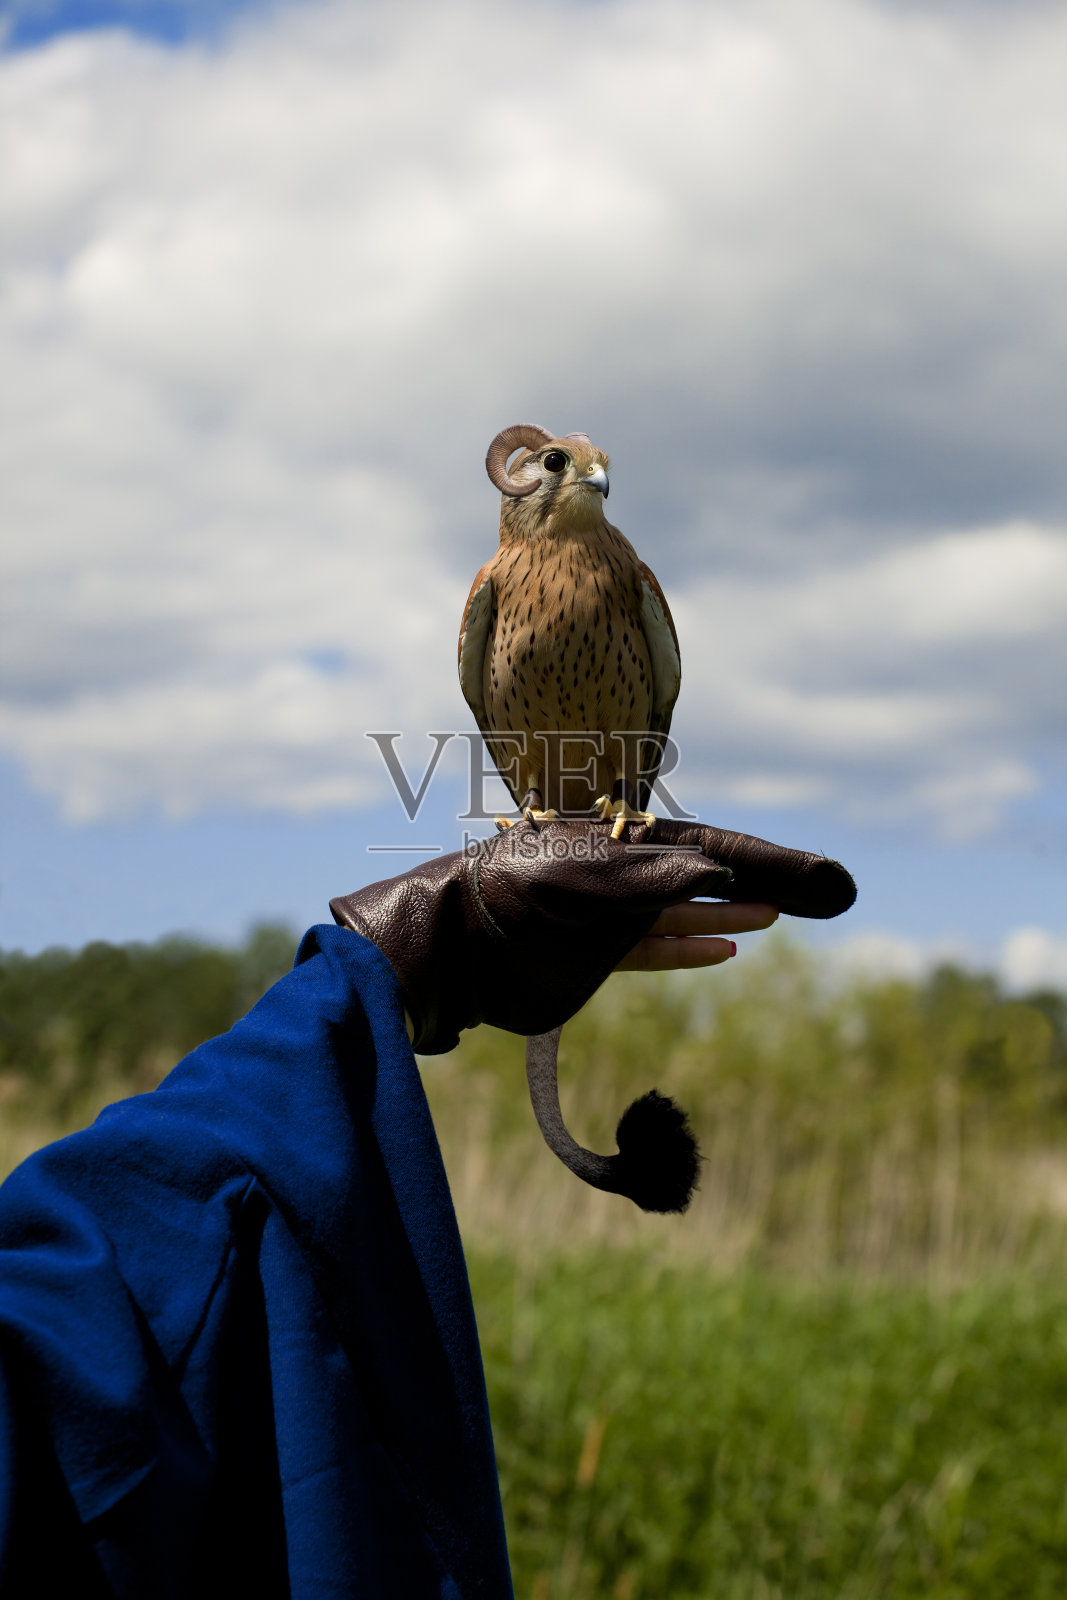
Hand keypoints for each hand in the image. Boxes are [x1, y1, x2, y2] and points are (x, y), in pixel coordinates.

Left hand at [330, 818, 853, 1052]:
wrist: (450, 948)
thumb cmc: (508, 898)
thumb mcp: (580, 879)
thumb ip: (648, 878)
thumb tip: (719, 878)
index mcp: (613, 838)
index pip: (700, 843)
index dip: (755, 856)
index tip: (805, 870)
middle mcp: (615, 871)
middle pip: (698, 874)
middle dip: (752, 882)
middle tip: (812, 892)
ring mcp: (604, 914)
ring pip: (680, 912)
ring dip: (727, 915)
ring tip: (777, 915)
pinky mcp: (590, 954)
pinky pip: (651, 948)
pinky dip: (687, 948)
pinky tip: (727, 948)